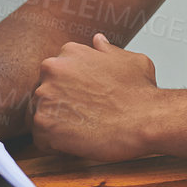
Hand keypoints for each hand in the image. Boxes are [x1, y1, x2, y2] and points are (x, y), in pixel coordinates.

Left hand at [30, 33, 159, 161]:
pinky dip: (55, 144)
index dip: (70, 89)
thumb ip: (108, 50)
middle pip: (45, 92)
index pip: (56, 72)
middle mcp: (53, 69)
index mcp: (70, 52)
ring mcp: (45, 96)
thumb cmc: (141, 93)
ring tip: (82, 130)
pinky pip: (41, 138)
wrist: (145, 120)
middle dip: (60, 105)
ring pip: (40, 114)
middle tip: (84, 116)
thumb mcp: (130, 60)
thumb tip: (98, 41)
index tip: (85, 99)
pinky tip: (77, 142)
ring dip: (57, 124)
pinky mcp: (44, 124)